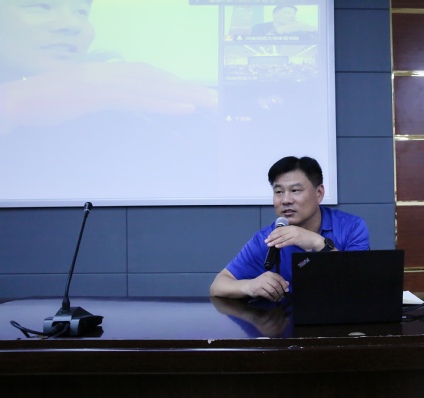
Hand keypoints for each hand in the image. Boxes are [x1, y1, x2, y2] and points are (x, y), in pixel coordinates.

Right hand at [1, 61, 216, 132]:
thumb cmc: (44, 101)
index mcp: (107, 74)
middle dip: (187, 88)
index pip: (148, 78)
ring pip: (153, 87)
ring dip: (184, 94)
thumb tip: (123, 101)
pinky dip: (164, 103)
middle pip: (157, 80)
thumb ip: (105, 97)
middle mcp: (110, 74)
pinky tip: (185, 108)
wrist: (16, 101)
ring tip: (209, 102)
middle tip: (215, 98)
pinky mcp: (99, 95)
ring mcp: (104, 82)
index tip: (195, 93)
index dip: (173, 85)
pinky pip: (138, 99)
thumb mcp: (82, 99)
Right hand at [241, 271, 288, 300]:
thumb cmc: (261, 283)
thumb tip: (288, 284)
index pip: (279, 278)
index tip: (286, 291)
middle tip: (282, 297)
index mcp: (269, 273)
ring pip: (272, 290)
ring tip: (277, 299)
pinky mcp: (258, 289)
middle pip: (276, 285)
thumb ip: (278, 281)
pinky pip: (267, 295)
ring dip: (276, 296)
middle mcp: (265, 277)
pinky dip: (272, 298)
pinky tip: (273, 299)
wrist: (249, 286)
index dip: (284, 285)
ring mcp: (261, 283)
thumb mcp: (270, 280)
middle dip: (280, 292)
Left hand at [264, 225, 324, 251]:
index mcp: (292, 227)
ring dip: (274, 241)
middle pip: (280, 233)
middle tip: (266, 241)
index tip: (268, 236)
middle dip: (272, 237)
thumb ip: (289, 235)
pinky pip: (287, 242)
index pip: (280, 229)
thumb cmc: (306, 238)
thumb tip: (280, 238)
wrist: (314, 240)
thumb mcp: (296, 234)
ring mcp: (295, 234)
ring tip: (269, 244)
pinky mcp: (297, 239)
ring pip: (282, 237)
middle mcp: (292, 229)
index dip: (273, 233)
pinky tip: (277, 246)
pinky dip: (281, 244)